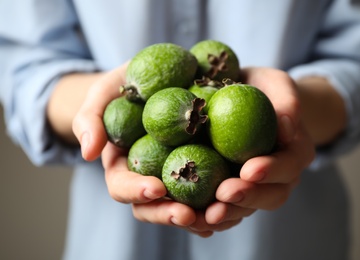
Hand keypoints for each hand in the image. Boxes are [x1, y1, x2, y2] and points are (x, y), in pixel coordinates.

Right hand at [72, 63, 237, 236]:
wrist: (157, 79)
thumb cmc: (125, 88)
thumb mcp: (104, 94)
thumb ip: (90, 119)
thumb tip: (88, 152)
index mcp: (124, 168)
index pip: (123, 187)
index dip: (136, 192)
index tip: (156, 188)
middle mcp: (150, 177)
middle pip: (156, 207)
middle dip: (170, 214)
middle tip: (189, 215)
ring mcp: (177, 175)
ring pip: (186, 206)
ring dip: (202, 216)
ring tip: (220, 214)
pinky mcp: (203, 167)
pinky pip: (212, 189)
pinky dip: (224, 199)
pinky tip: (240, 198)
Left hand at [196, 67, 315, 230]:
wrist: (248, 102)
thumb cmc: (263, 89)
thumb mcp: (277, 84)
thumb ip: (287, 100)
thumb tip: (287, 126)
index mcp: (295, 153)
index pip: (288, 165)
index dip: (271, 170)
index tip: (249, 169)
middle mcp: (280, 177)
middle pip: (270, 196)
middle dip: (247, 198)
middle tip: (223, 194)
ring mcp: (257, 188)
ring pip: (246, 209)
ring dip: (226, 214)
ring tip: (204, 215)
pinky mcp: (234, 191)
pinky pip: (225, 209)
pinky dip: (209, 216)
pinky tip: (190, 217)